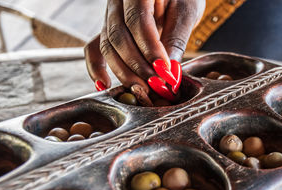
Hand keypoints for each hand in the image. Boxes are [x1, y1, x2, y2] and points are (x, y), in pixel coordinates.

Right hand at [84, 0, 204, 93]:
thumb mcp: (186, 12)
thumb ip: (176, 39)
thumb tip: (168, 72)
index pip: (138, 22)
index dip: (150, 49)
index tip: (164, 70)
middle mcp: (118, 1)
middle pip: (119, 36)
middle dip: (138, 66)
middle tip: (156, 84)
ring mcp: (109, 15)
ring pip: (107, 46)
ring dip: (124, 72)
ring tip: (142, 89)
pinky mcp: (107, 29)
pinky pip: (94, 48)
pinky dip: (96, 68)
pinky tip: (105, 84)